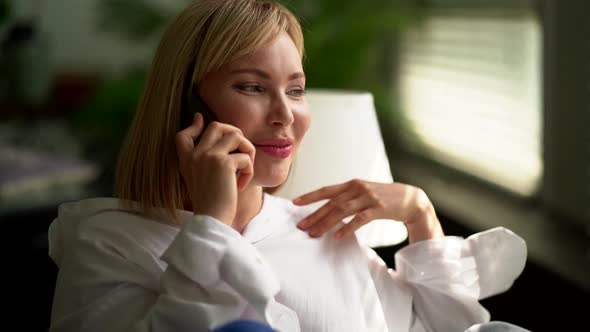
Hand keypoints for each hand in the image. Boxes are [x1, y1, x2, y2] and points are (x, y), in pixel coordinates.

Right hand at [175, 112, 255, 224]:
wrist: (212, 219)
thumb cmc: (211, 204)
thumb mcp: (199, 180)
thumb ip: (202, 161)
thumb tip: (214, 145)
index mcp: (186, 160)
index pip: (183, 135)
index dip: (194, 125)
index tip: (199, 119)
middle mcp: (195, 154)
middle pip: (217, 126)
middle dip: (235, 134)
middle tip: (241, 151)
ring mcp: (208, 156)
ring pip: (236, 136)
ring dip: (247, 151)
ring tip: (245, 169)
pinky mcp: (224, 163)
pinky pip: (245, 157)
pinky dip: (249, 171)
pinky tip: (241, 185)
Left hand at [293, 179, 443, 242]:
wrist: (411, 199)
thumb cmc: (384, 198)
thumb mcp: (364, 193)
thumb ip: (347, 198)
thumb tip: (327, 208)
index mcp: (352, 184)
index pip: (326, 190)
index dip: (310, 196)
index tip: (295, 203)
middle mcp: (358, 188)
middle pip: (331, 203)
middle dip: (314, 215)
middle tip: (300, 226)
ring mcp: (369, 198)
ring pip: (342, 211)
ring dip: (326, 223)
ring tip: (314, 233)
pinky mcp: (379, 208)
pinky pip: (360, 219)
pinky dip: (347, 228)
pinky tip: (337, 236)